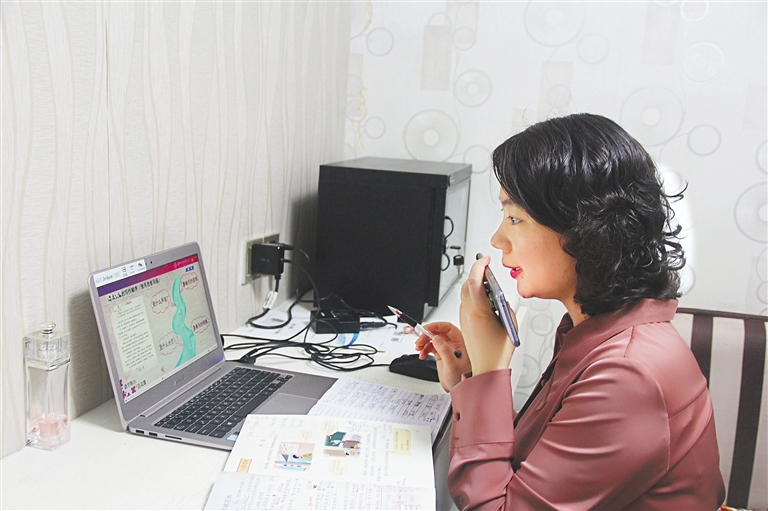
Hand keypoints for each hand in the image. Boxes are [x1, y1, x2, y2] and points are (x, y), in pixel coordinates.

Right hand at [414, 322, 471, 391]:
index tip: (426, 328)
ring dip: (424, 342)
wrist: (459, 390)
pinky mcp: (442, 354)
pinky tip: (422, 355)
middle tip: (419, 341)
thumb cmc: (461, 379)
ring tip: (418, 348)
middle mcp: (454, 344)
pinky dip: (424, 349)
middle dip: (427, 335)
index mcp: (461, 342)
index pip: (448, 328)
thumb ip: (444, 350)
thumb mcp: (452, 364)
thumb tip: (436, 338)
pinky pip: (431, 347)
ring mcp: (447, 349)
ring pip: (433, 339)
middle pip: (438, 332)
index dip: (436, 326)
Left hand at [460, 256, 516, 375]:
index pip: (475, 282)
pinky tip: (483, 297)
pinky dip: (472, 295)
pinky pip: (465, 302)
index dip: (479, 267)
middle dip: (476, 273)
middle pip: (467, 285)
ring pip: (464, 293)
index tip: (485, 259)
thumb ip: (506, 307)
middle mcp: (468, 313)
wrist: (486, 368)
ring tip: (487, 282)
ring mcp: (463, 318)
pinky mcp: (463, 322)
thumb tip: (501, 298)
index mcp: (479, 312)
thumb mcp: (510, 325)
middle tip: (487, 268)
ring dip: (474, 284)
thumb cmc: (498, 352)